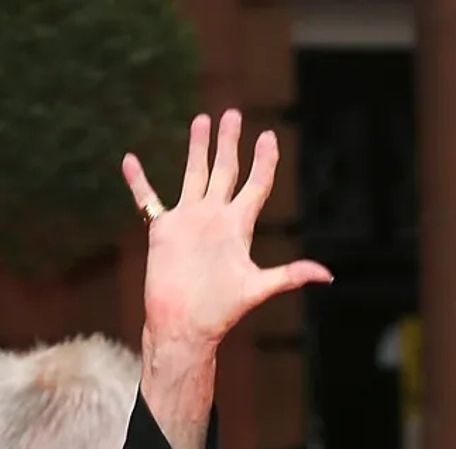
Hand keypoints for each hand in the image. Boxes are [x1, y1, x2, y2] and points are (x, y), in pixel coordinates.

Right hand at [123, 113, 329, 360]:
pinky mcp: (163, 230)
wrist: (183, 327)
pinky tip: (130, 161)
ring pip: (194, 174)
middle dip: (229, 143)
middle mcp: (214, 218)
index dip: (264, 161)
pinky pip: (148, 200)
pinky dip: (138, 182)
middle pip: (225, 171)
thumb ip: (290, 275)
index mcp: (238, 227)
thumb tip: (326, 275)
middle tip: (233, 114)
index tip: (269, 136)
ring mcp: (189, 221)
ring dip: (197, 148)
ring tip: (202, 120)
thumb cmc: (220, 312)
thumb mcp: (257, 289)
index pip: (256, 185)